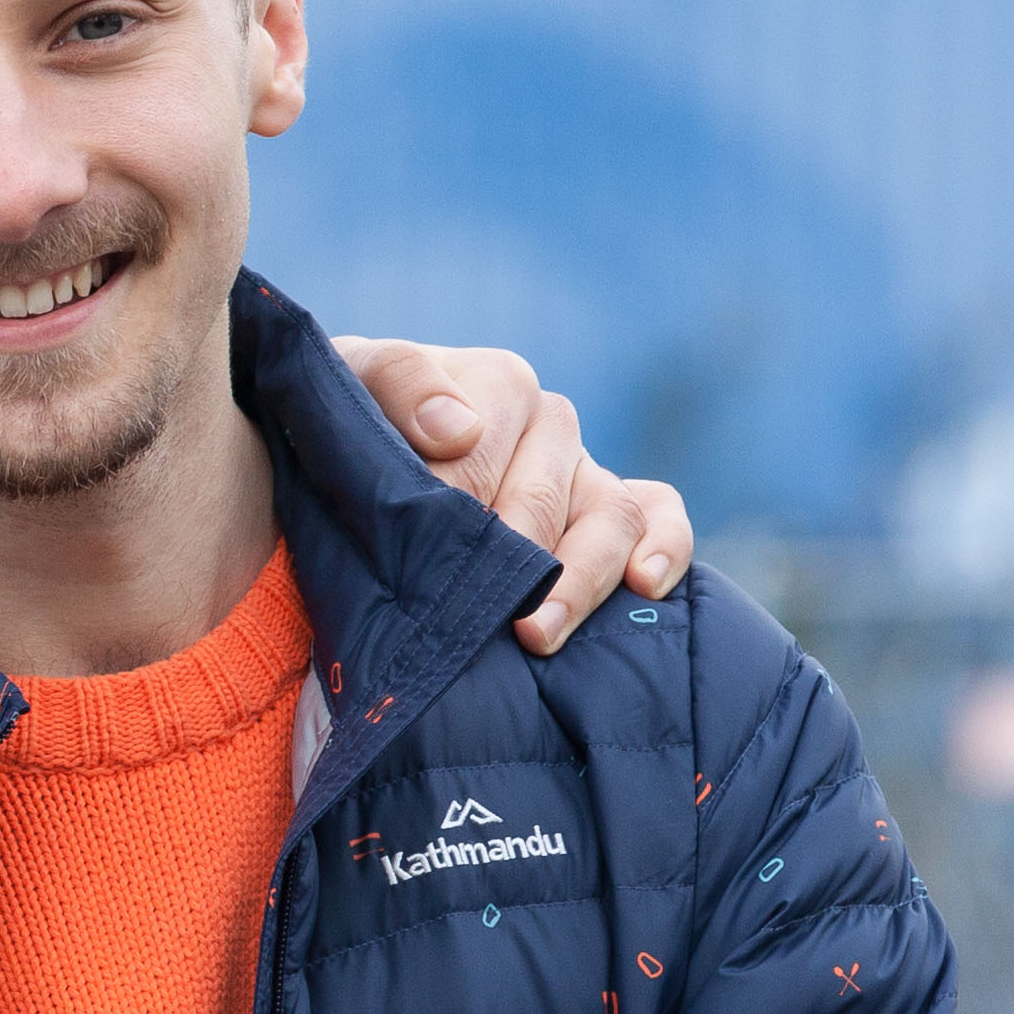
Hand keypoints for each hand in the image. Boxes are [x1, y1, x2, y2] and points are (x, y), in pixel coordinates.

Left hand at [342, 338, 691, 655]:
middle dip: (508, 556)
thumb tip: (456, 430)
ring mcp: (584, 470)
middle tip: (472, 612)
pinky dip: (664, 548)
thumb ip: (396, 380)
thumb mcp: (351, 384)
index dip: (450, 499)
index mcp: (495, 383)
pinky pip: (658, 518)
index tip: (416, 546)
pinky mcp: (613, 510)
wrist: (350, 461)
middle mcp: (550, 422)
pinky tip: (644, 585)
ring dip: (579, 577)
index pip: (486, 444)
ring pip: (611, 515)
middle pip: (545, 493)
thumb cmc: (350, 426)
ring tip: (535, 633)